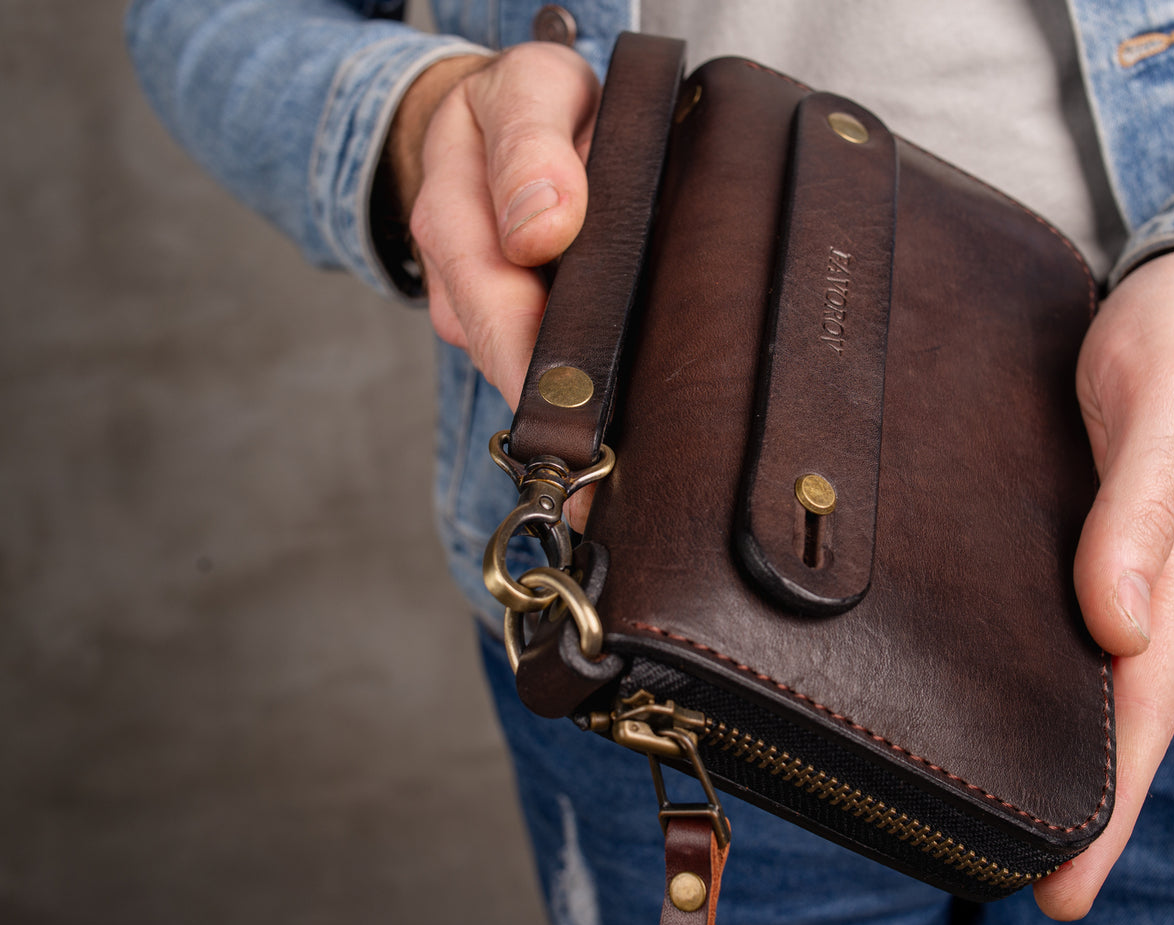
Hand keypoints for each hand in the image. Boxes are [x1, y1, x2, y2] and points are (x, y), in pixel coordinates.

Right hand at [385, 42, 600, 408]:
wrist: (504, 111)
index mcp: (453, 200)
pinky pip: (526, 353)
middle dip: (546, 402)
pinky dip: (564, 372)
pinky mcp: (491, 315)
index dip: (529, 361)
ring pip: (508, 357)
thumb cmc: (532, 102)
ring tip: (608, 442)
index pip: (489, 292)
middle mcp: (450, 261)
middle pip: (495, 345)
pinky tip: (600, 393)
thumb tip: (540, 229)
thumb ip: (533, 148)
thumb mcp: (534, 89)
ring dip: (555, 392)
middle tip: (594, 471)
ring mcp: (466, 294)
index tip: (573, 406)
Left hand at [1032, 247, 1173, 919]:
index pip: (1137, 709)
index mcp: (1170, 566)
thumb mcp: (1164, 409)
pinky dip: (1036, 663)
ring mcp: (1111, 551)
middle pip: (1111, 711)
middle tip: (1027, 886)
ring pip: (1085, 669)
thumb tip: (1121, 624)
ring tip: (1002, 811)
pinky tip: (992, 680)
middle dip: (1078, 801)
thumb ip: (1144, 510)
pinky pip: (1060, 610)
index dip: (1107, 802)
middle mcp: (1140, 574)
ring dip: (1054, 740)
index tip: (1063, 889)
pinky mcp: (1080, 519)